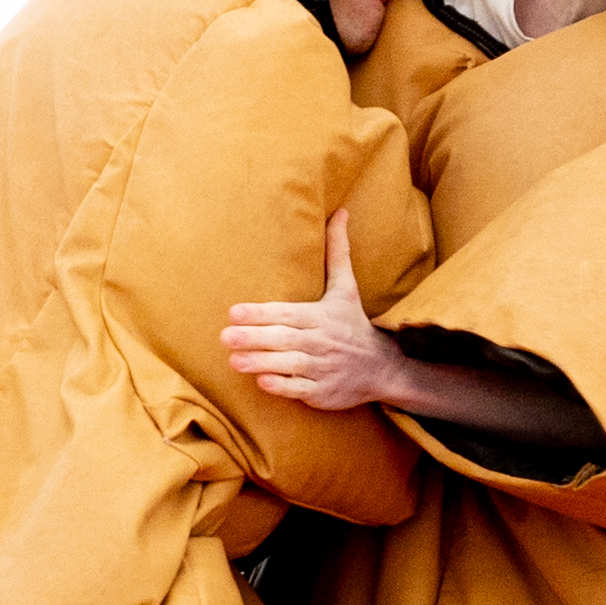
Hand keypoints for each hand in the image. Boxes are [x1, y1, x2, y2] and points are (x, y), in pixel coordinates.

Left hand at [223, 211, 399, 410]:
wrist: (381, 368)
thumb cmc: (352, 324)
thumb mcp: (347, 288)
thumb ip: (337, 252)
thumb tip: (339, 212)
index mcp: (321, 315)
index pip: (287, 313)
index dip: (261, 313)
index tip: (234, 312)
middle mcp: (320, 341)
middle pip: (284, 339)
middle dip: (253, 338)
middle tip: (224, 336)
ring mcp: (322, 368)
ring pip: (288, 365)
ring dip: (260, 362)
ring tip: (233, 361)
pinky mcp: (322, 392)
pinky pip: (299, 389)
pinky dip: (281, 386)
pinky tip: (261, 381)